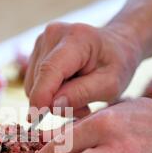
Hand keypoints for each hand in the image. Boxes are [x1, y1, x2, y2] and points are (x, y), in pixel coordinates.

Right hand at [25, 22, 141, 117]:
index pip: (50, 69)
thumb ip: (83, 93)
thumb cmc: (118, 64)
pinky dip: (48, 92)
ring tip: (78, 96)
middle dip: (54, 102)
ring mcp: (42, 40)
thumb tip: (53, 105)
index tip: (35, 118)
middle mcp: (53, 34)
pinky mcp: (36, 50)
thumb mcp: (110, 84)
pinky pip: (34, 81)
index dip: (41, 95)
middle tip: (83, 107)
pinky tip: (68, 89)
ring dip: (52, 99)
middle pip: (40, 80)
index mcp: (76, 38)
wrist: (117, 44)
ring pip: (33, 83)